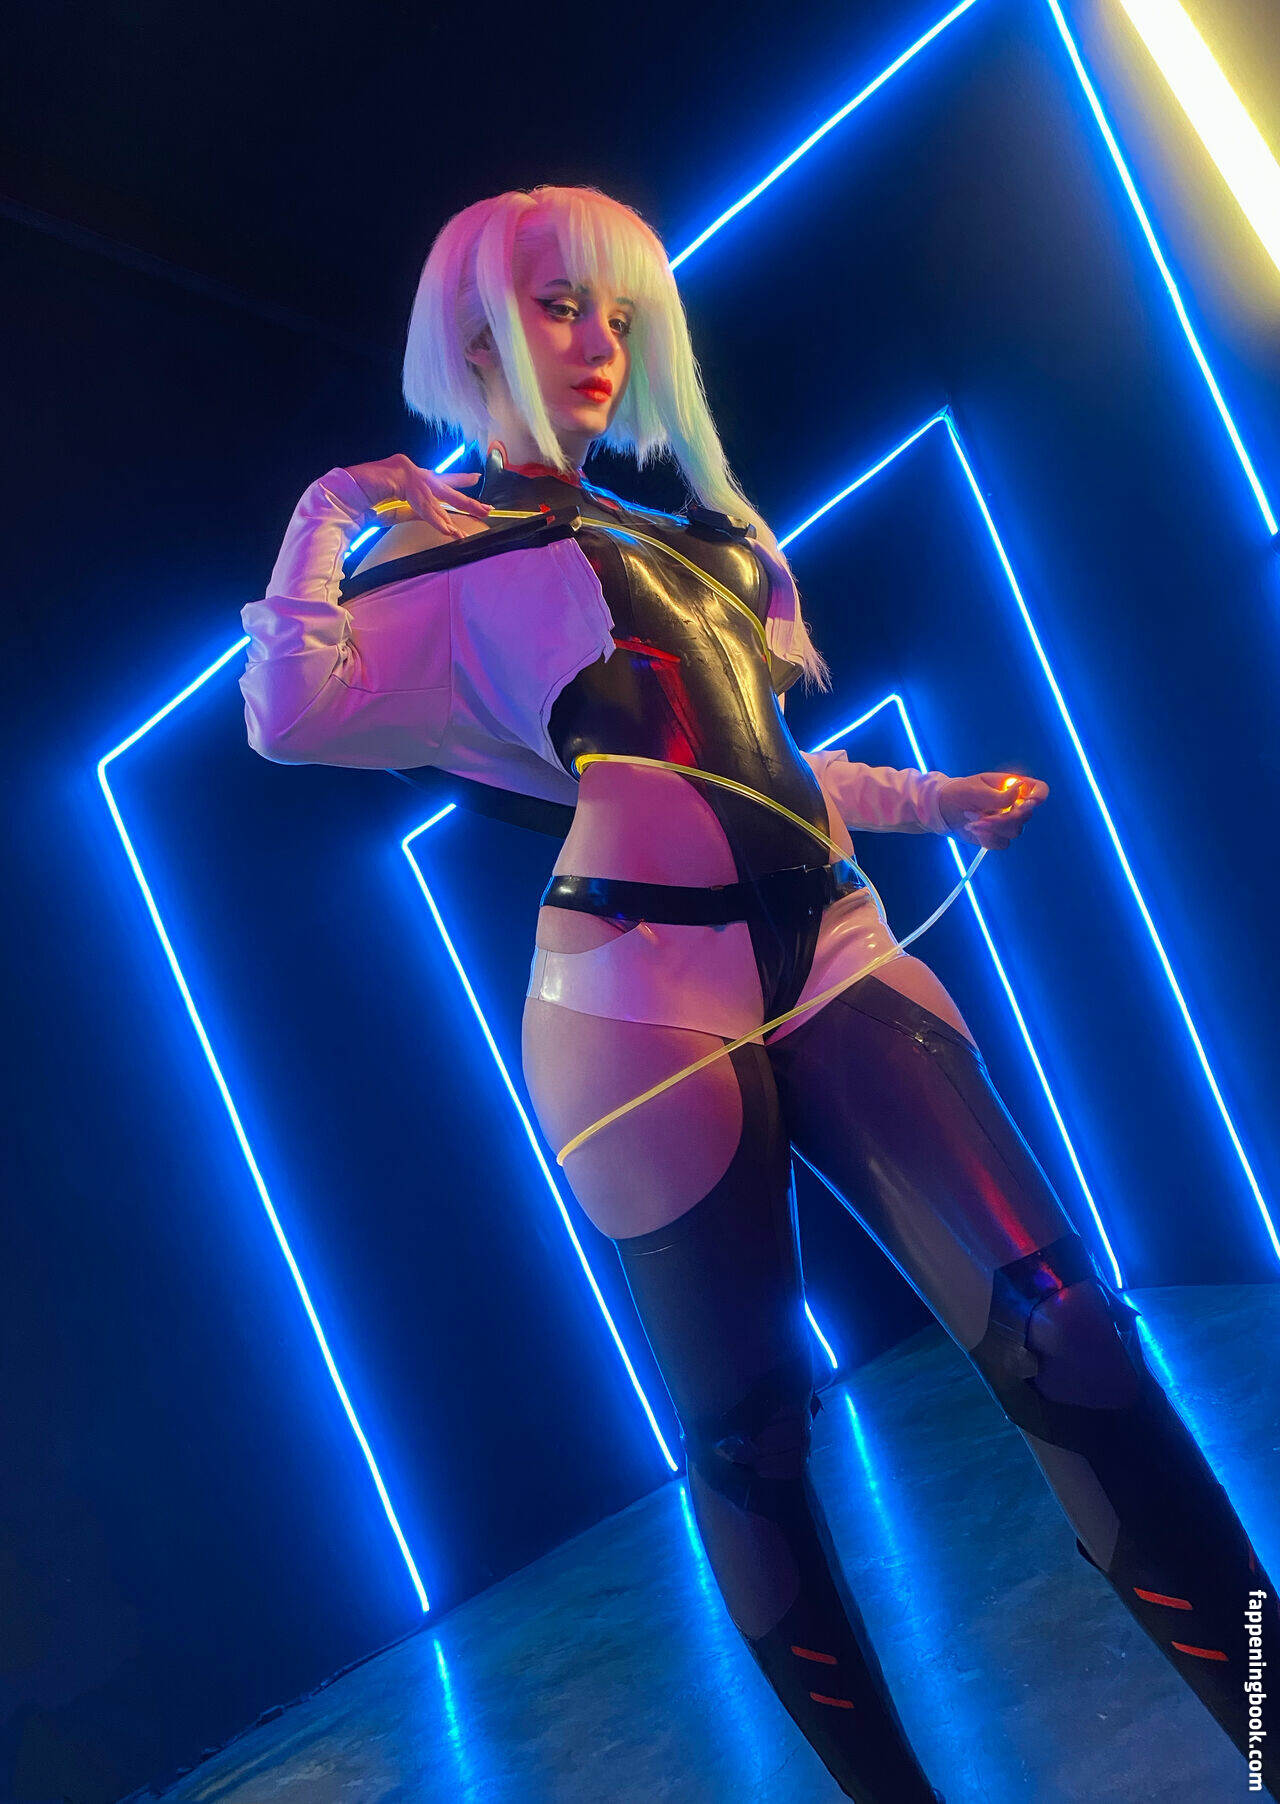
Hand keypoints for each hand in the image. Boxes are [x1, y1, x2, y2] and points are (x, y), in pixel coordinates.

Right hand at [341, 452, 491, 539]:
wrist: (338, 495)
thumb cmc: (359, 503)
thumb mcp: (392, 511)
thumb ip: (410, 512)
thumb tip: (432, 519)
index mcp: (406, 476)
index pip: (436, 478)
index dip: (456, 480)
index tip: (475, 480)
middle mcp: (409, 469)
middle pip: (443, 485)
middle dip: (464, 498)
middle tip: (487, 508)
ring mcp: (405, 470)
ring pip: (434, 498)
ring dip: (450, 517)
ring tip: (464, 531)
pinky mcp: (401, 477)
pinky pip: (422, 503)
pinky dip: (434, 518)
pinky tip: (447, 529)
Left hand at [937, 772, 1048, 848]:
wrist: (942, 809)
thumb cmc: (958, 792)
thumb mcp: (975, 789)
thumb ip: (999, 794)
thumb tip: (1020, 788)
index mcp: (1012, 786)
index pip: (1039, 790)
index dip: (1038, 797)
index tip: (1026, 803)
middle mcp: (1014, 804)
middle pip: (1026, 816)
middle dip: (1001, 818)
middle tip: (976, 814)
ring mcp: (1007, 821)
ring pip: (1014, 832)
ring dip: (990, 828)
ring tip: (970, 818)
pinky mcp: (997, 836)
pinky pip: (1001, 844)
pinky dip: (986, 839)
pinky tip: (972, 829)